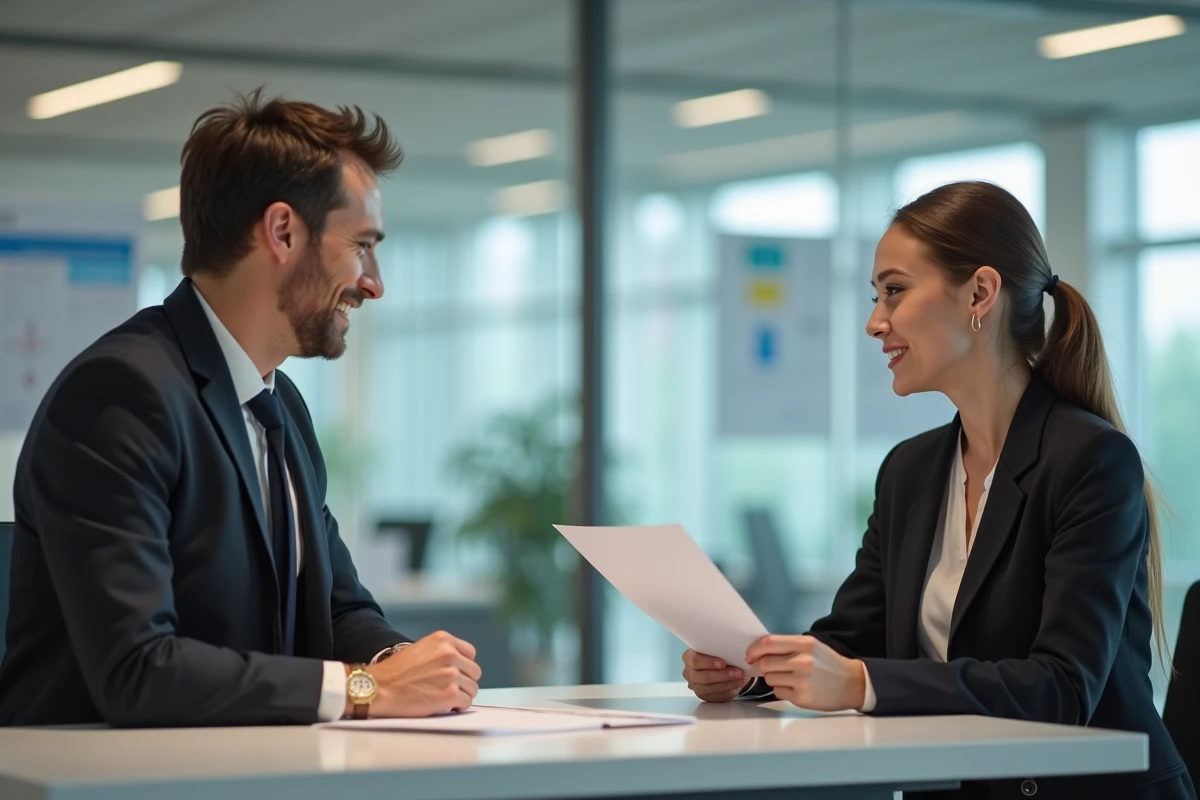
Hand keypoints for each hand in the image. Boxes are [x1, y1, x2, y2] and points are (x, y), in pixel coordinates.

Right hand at [352, 631, 481, 717]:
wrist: (378, 688)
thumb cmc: (394, 672)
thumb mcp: (421, 649)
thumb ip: (441, 653)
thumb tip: (459, 667)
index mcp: (443, 640)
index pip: (470, 653)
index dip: (463, 666)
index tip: (455, 674)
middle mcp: (450, 654)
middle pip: (474, 672)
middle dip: (464, 682)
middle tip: (449, 689)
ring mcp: (451, 674)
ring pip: (472, 688)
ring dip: (461, 695)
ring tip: (444, 698)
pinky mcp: (450, 694)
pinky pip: (466, 702)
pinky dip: (457, 707)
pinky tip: (445, 706)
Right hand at [682, 649, 751, 702]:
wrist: (720, 668)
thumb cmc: (717, 656)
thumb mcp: (718, 649)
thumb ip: (721, 650)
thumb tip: (736, 653)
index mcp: (689, 657)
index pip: (694, 660)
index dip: (709, 663)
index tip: (723, 663)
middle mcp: (689, 673)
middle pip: (703, 676)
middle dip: (722, 675)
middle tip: (738, 672)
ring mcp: (695, 686)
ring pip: (710, 688)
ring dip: (727, 684)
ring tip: (740, 679)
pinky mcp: (703, 696)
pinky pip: (715, 696)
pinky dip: (728, 691)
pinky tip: (736, 685)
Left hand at [745, 635, 864, 711]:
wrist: (852, 684)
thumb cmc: (828, 664)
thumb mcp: (812, 646)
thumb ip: (788, 646)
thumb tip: (759, 651)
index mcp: (804, 644)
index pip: (769, 643)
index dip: (754, 649)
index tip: (749, 654)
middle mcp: (803, 661)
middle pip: (765, 662)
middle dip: (760, 666)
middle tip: (765, 668)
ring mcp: (802, 680)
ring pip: (769, 678)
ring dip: (772, 678)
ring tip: (788, 677)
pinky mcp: (802, 697)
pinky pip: (778, 691)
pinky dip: (781, 689)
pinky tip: (794, 687)